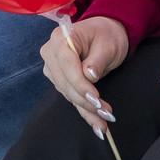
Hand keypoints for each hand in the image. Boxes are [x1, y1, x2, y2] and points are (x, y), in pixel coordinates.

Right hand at [42, 16, 129, 138]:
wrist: (105, 34)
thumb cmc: (107, 34)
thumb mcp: (107, 44)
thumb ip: (97, 59)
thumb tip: (89, 75)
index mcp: (61, 38)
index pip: (67, 65)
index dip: (80, 83)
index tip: (96, 98)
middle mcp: (52, 53)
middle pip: (65, 83)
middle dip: (86, 101)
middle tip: (106, 114)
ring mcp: (54, 69)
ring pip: (68, 94)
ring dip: (87, 110)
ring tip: (105, 122)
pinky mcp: (60, 81)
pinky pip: (72, 98)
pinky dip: (85, 112)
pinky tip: (96, 125)